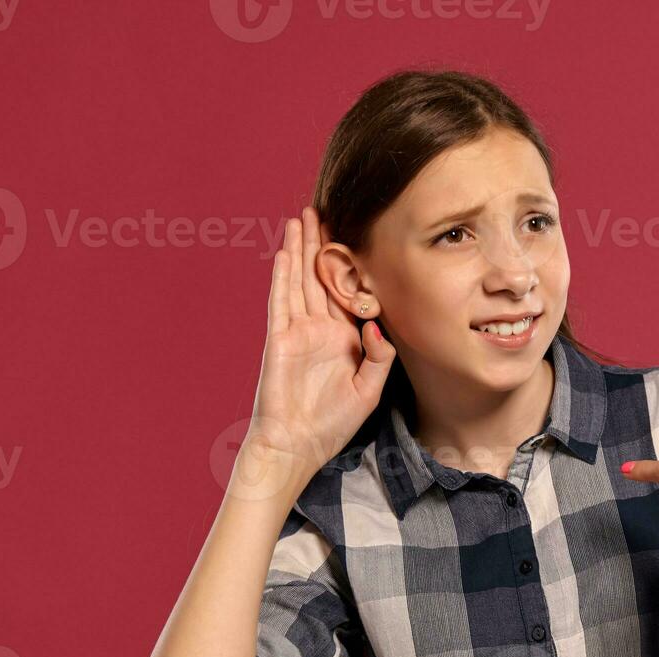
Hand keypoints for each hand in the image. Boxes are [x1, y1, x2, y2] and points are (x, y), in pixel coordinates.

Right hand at [245, 207, 396, 482]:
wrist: (297, 446)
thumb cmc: (331, 425)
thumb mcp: (368, 390)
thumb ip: (379, 358)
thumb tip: (378, 326)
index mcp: (342, 340)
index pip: (346, 293)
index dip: (349, 265)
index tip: (356, 236)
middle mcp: (319, 330)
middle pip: (320, 277)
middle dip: (322, 243)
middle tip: (324, 208)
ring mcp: (297, 332)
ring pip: (299, 280)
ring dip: (300, 249)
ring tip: (302, 217)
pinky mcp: (279, 340)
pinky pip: (281, 302)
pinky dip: (283, 277)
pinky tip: (285, 252)